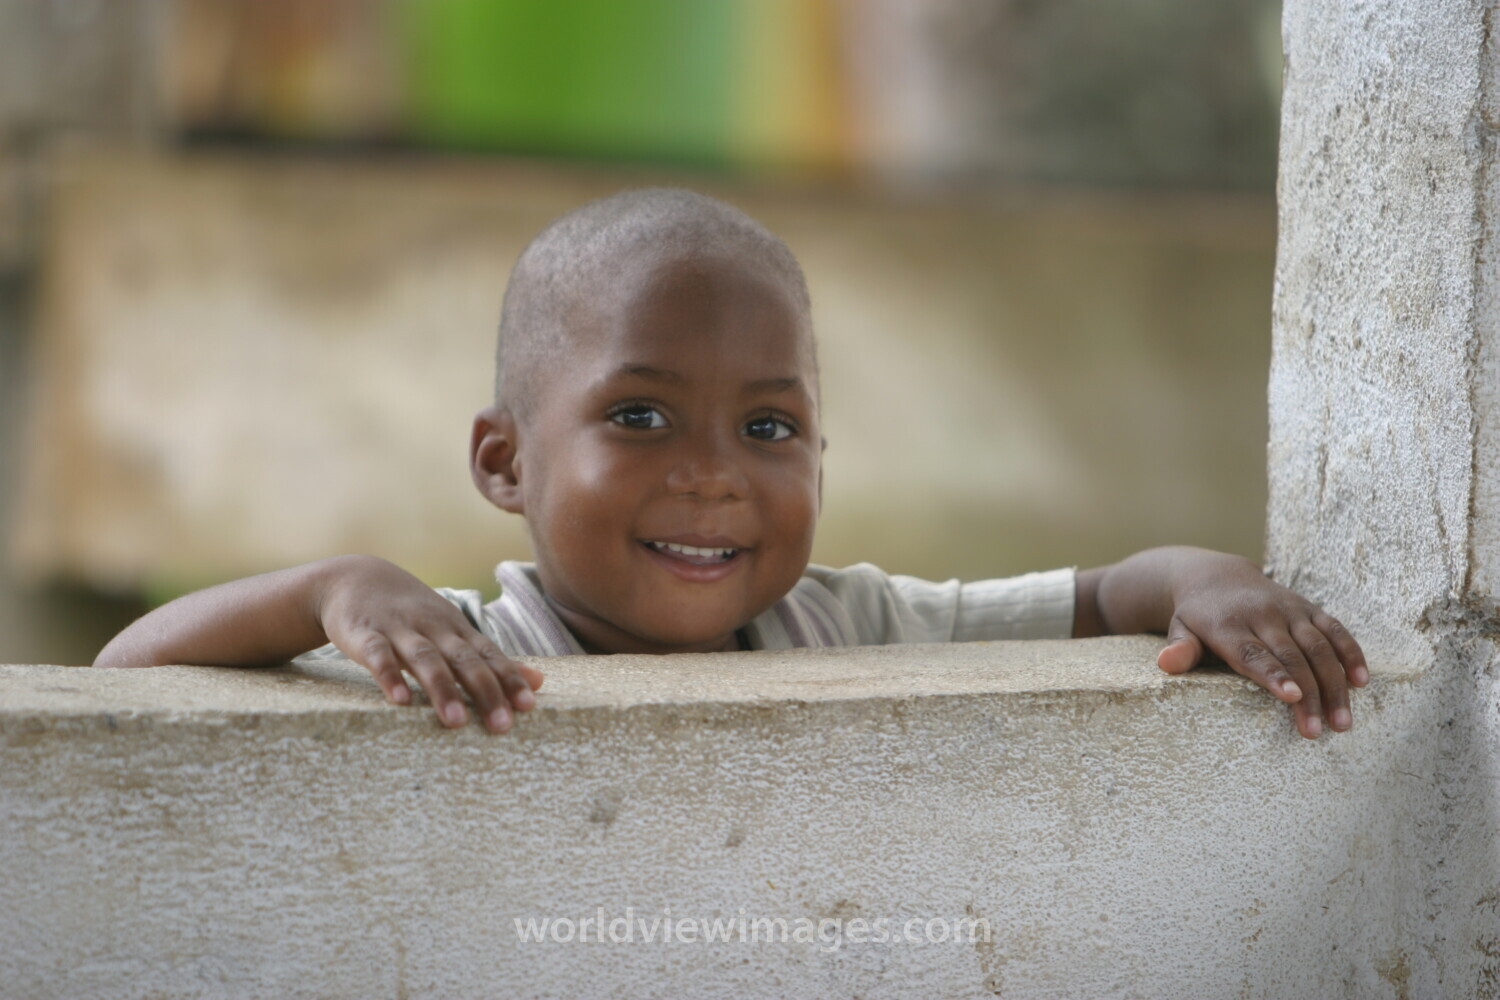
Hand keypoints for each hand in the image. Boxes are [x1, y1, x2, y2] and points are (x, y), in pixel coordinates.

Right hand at [316, 556, 543, 733]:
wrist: (353, 577)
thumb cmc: (411, 614)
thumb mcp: (452, 630)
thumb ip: (490, 658)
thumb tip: (540, 681)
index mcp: (457, 629)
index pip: (489, 655)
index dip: (509, 679)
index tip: (529, 706)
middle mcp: (433, 627)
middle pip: (464, 659)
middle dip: (485, 691)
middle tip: (501, 726)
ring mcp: (399, 629)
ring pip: (425, 658)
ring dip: (442, 689)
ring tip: (457, 721)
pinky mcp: (364, 634)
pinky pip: (378, 655)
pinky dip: (389, 676)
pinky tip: (400, 700)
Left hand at [1155, 554, 1366, 738]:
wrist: (1217, 576)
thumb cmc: (1197, 616)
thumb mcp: (1179, 629)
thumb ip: (1179, 648)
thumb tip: (1167, 664)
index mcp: (1228, 624)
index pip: (1253, 653)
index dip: (1273, 675)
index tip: (1292, 697)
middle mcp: (1262, 614)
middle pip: (1290, 657)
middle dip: (1308, 695)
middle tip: (1318, 732)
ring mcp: (1289, 609)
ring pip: (1318, 647)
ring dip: (1335, 685)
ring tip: (1343, 723)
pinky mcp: (1309, 607)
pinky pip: (1335, 630)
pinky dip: (1351, 653)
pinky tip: (1362, 682)